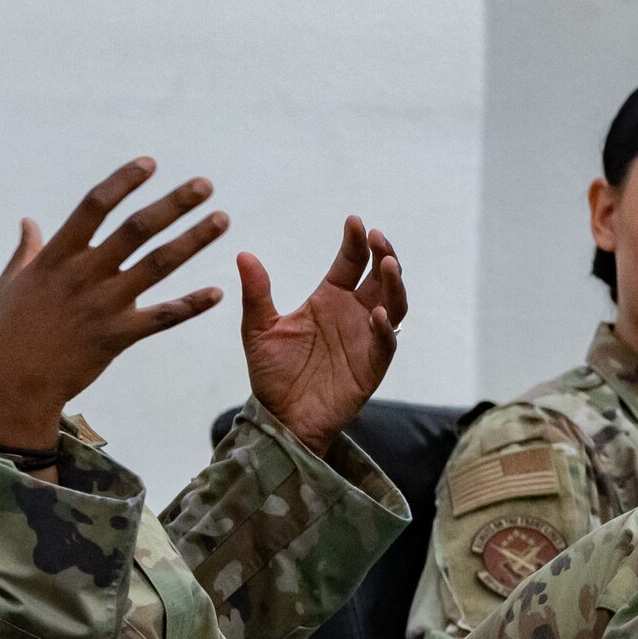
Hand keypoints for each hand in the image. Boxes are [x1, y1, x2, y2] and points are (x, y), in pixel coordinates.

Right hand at [0, 158, 227, 451]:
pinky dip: (191, 305)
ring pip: (157, 265)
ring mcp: (102, 306)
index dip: (123, 181)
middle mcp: (83, 275)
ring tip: (221, 220)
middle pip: (136, 229)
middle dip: (174, 204)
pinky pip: (162, 318)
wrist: (12, 388)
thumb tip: (30, 222)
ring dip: (193, 240)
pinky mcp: (116, 337)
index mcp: (56, 257)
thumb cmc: (5, 334)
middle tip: (205, 185)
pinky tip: (218, 293)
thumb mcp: (9, 285)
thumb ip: (27, 250)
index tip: (150, 163)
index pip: (94, 206)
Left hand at [238, 216, 404, 455]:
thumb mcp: (257, 329)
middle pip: (380, 277)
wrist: (279, 417)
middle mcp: (352, 313)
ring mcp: (365, 338)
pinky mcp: (371, 366)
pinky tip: (378, 313)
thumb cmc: (272, 373)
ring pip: (394, 304)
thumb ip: (256, 293)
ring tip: (388, 264)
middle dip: (383, 254)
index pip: (350, 262)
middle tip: (377, 237)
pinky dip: (386, 328)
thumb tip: (243, 255)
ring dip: (394, 284)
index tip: (354, 221)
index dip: (355, 242)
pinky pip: (386, 343)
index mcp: (328, 298)